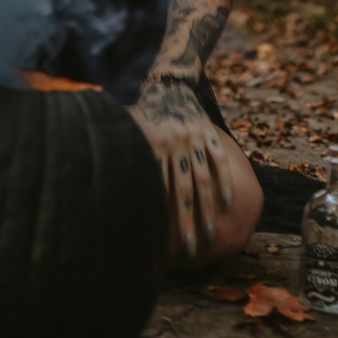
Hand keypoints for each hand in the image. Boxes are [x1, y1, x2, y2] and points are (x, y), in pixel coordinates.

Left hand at [129, 77, 233, 262]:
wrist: (168, 86)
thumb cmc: (145, 119)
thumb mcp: (136, 136)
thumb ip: (131, 161)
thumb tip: (108, 195)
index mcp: (153, 146)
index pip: (157, 190)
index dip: (160, 217)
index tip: (159, 242)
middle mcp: (174, 144)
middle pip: (182, 190)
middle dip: (186, 223)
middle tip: (189, 251)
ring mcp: (194, 139)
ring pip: (202, 180)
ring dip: (207, 210)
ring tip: (209, 235)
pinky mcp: (208, 134)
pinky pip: (218, 161)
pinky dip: (224, 182)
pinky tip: (228, 204)